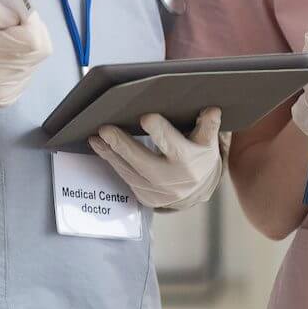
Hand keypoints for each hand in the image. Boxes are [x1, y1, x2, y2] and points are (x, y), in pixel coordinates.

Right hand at [0, 0, 51, 106]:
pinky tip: (0, 55)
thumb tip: (15, 17)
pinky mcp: (5, 98)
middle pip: (39, 50)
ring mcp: (1, 92)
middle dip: (29, 31)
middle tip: (8, 24)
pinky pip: (27, 73)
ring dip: (24, 46)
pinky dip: (19, 60)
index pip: (32, 40)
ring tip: (0, 40)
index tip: (14, 14)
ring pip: (35, 61)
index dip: (31, 22)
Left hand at [88, 108, 225, 210]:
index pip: (173, 144)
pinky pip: (126, 180)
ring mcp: (158, 192)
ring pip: (130, 172)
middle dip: (123, 145)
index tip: (146, 118)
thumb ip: (208, 126)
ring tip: (96, 138)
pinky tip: (101, 149)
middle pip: (144, 161)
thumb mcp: (208, 142)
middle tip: (105, 129)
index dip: (161, 132)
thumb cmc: (199, 157)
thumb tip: (212, 110)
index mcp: (188, 161)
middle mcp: (172, 179)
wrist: (197, 190)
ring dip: (111, 154)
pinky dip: (113, 163)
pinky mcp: (146, 198)